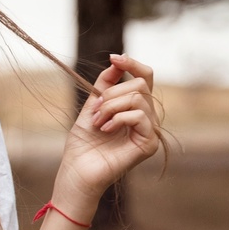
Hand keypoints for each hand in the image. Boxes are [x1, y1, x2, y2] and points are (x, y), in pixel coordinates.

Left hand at [54, 54, 161, 210]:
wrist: (77, 171)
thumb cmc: (83, 144)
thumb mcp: (92, 106)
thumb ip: (105, 85)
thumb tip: (116, 62)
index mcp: (135, 109)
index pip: (145, 78)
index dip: (132, 64)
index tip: (114, 58)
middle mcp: (147, 119)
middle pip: (140, 85)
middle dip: (112, 93)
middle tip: (95, 111)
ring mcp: (150, 132)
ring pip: (138, 98)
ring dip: (111, 107)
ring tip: (98, 122)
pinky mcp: (150, 144)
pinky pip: (139, 116)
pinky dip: (117, 118)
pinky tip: (105, 129)